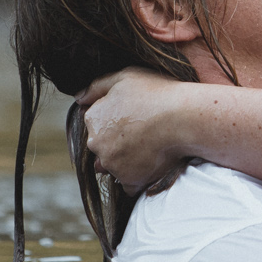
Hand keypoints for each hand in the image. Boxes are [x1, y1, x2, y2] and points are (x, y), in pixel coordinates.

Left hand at [80, 67, 189, 192]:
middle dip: (118, 143)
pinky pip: (129, 184)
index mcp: (93, 118)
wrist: (183, 118)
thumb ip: (97, 87)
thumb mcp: (125, 77)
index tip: (135, 117)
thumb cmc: (156, 93)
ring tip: (151, 147)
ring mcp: (112, 164)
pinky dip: (138, 178)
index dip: (117, 120)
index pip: (97, 124)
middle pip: (104, 147)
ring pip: (115, 166)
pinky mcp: (129, 180)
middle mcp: (97, 143)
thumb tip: (78, 98)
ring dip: (127, 161)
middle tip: (144, 133)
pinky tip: (153, 164)